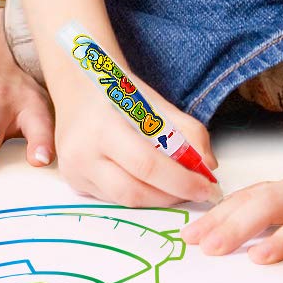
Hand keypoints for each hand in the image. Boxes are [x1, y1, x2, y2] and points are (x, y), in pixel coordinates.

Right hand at [51, 79, 218, 207]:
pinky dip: (137, 193)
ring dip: (156, 199)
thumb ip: (187, 131)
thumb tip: (209, 167)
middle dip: (172, 196)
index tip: (208, 187)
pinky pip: (112, 198)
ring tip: (176, 186)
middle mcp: (82, 152)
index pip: (147, 166)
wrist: (77, 82)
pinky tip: (148, 181)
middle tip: (196, 191)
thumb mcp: (155, 101)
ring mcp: (73, 170)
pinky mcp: (73, 180)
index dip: (182, 182)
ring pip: (124, 200)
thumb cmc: (118, 88)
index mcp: (103, 126)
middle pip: (134, 192)